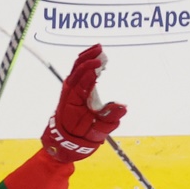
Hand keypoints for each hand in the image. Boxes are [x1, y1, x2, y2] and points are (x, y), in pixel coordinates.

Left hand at [41, 44, 126, 162]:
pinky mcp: (73, 87)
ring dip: (87, 56)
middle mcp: (70, 91)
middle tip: (102, 51)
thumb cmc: (81, 135)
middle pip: (77, 68)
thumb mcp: (97, 131)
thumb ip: (109, 119)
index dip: (89, 68)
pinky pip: (78, 70)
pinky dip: (86, 61)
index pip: (81, 79)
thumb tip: (123, 106)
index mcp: (74, 100)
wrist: (66, 139)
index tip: (100, 62)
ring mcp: (70, 88)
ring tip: (99, 49)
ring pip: (77, 67)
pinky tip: (95, 57)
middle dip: (89, 58)